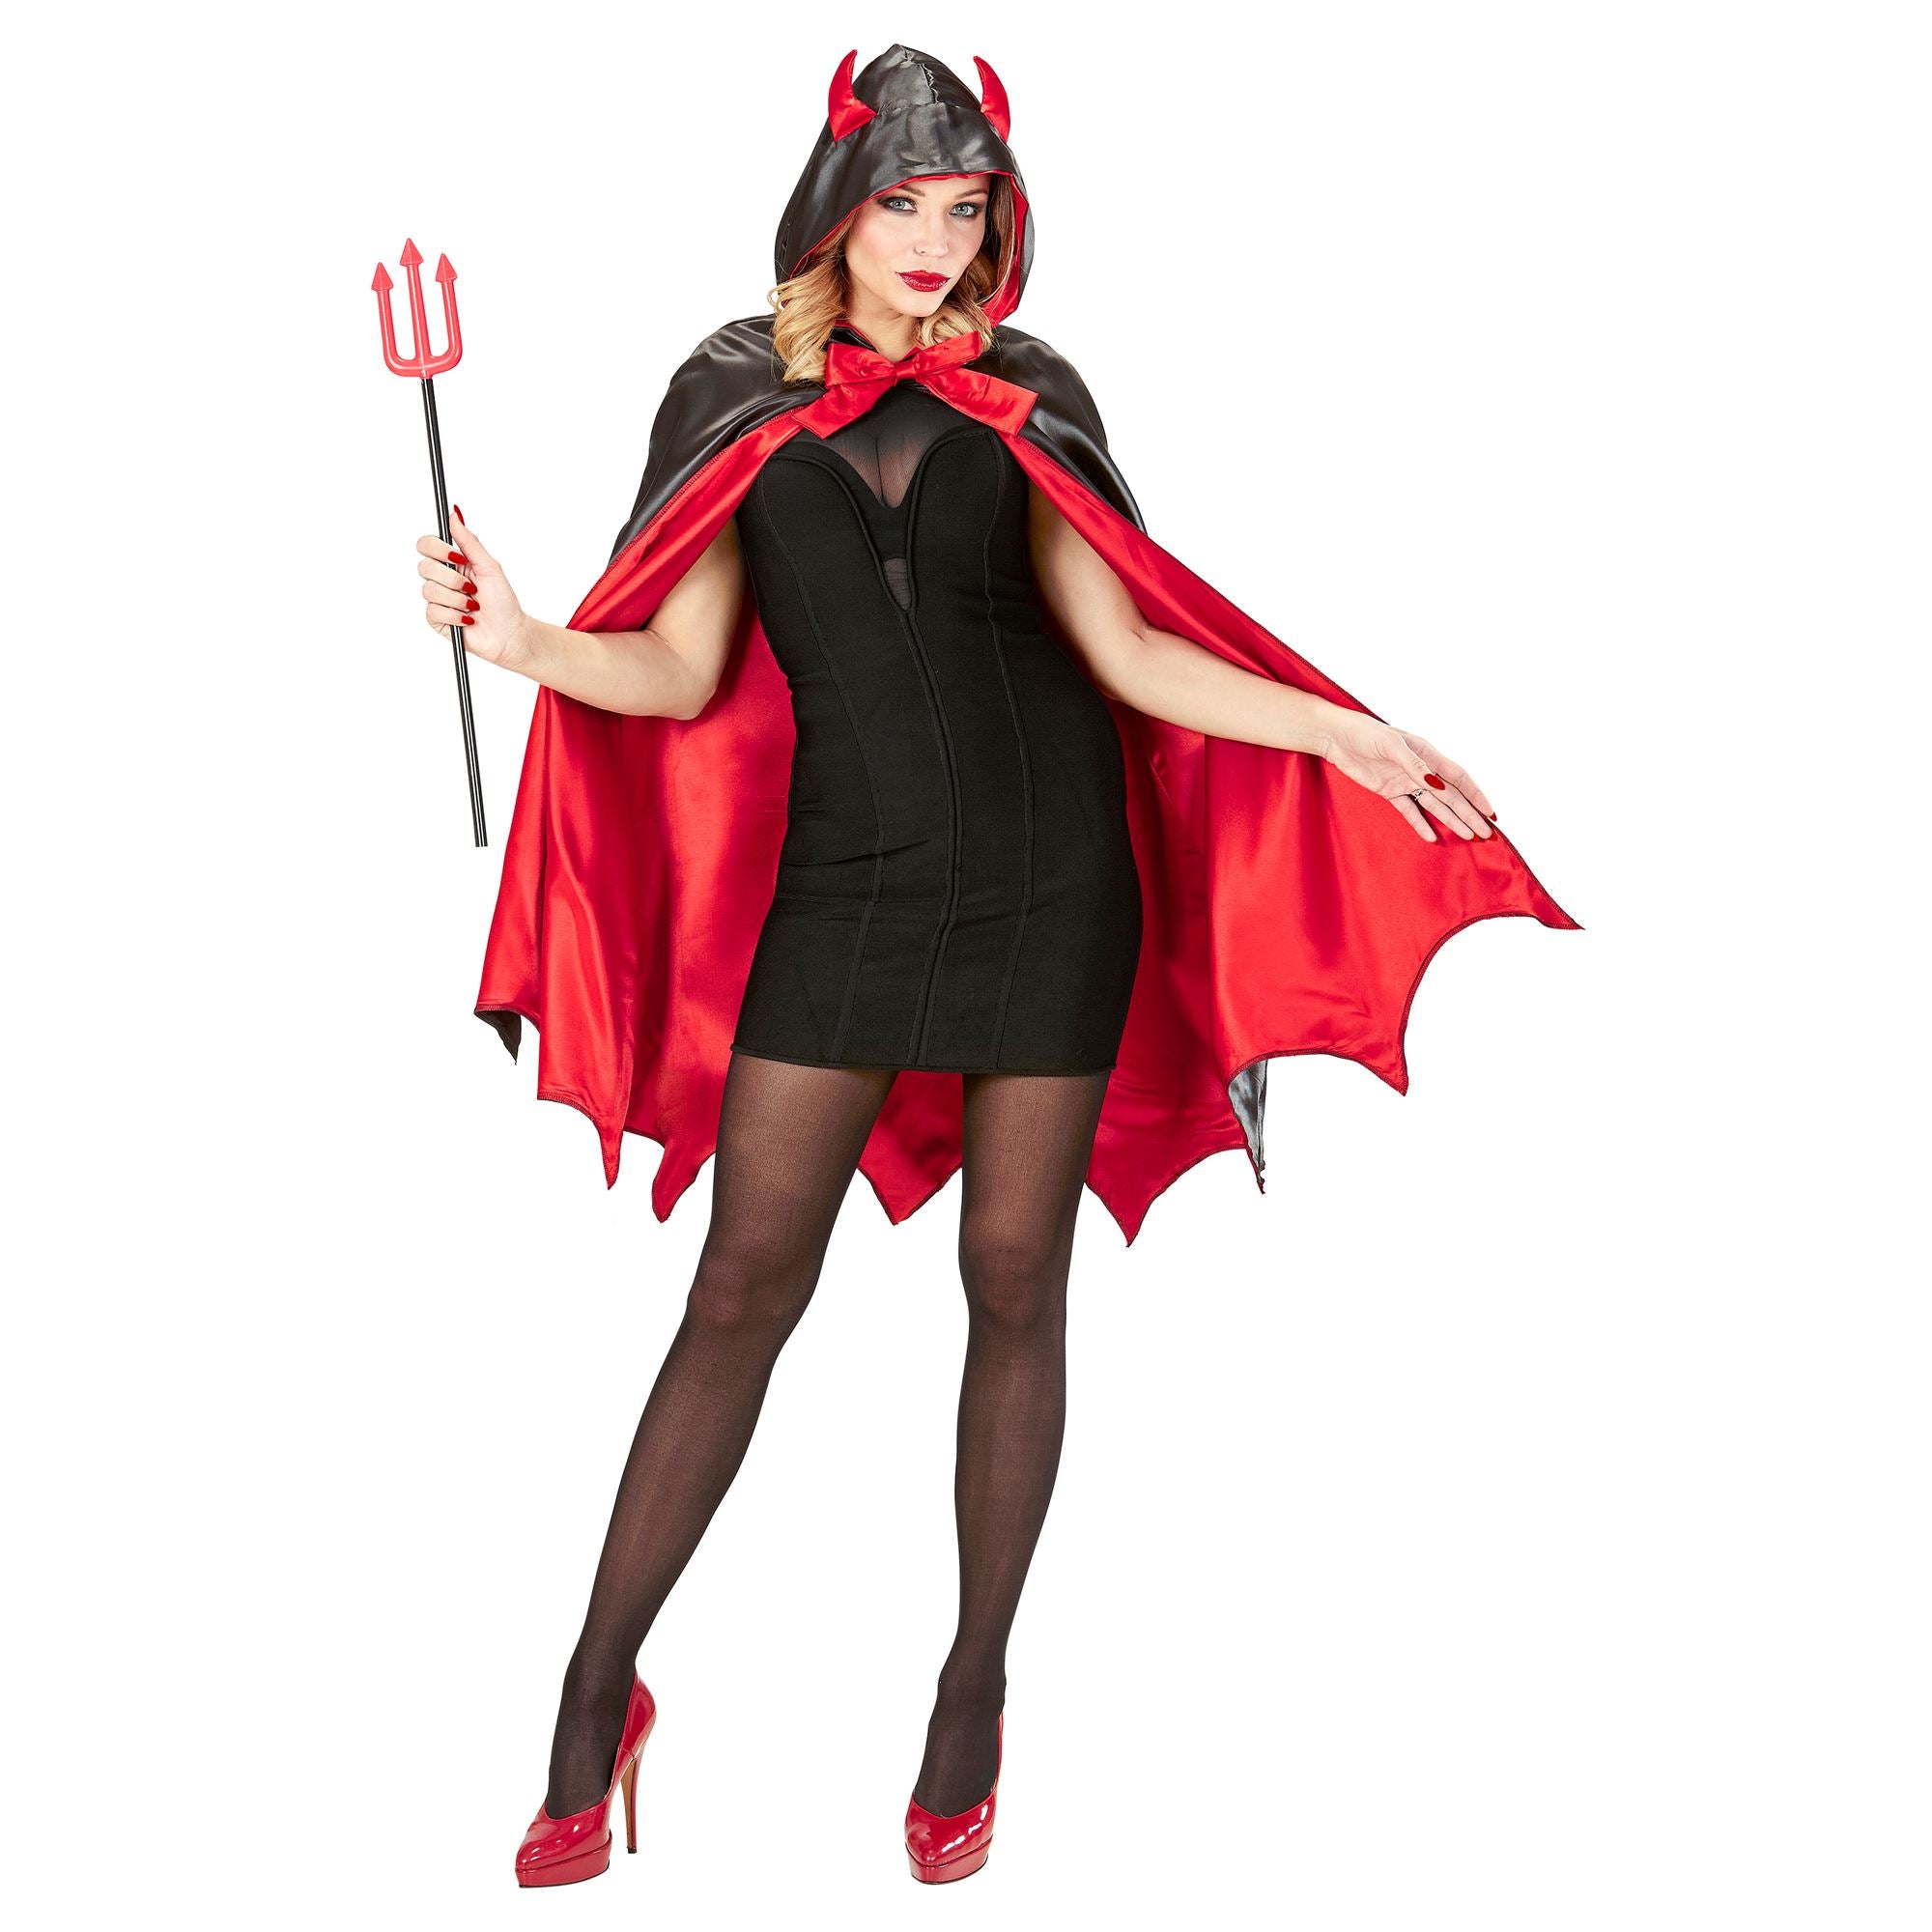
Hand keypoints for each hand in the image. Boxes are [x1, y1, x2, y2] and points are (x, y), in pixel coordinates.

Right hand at [415, 509, 531, 671]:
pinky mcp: (437, 618)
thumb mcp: (489, 567)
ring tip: (473, 605)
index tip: (457, 558)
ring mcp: (438, 599)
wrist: (509, 634)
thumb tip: (455, 514)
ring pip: (429, 590)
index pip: (427, 545)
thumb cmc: (504, 602)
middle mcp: (442, 578)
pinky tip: (468, 619)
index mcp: (453, 562)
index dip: (436, 549)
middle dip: (452, 579)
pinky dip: (455, 615)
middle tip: (471, 588)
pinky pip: (434, 611)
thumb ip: (469, 541)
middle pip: (424, 566)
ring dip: (457, 599)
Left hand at [1317, 712, 1496, 842]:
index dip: (1476, 795)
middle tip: (1486, 833)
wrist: (1336, 737)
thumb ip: (1415, 765)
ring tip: (1468, 836)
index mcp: (1427, 754)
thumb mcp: (1392, 745)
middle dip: (1469, 814)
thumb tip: (1437, 785)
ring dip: (1452, 820)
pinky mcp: (1389, 791)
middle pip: (1451, 796)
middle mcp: (1421, 769)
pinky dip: (1420, 824)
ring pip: (1435, 805)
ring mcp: (1405, 782)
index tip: (1490, 813)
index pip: (1458, 778)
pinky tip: (1432, 837)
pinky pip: (1409, 811)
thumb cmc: (1366, 733)